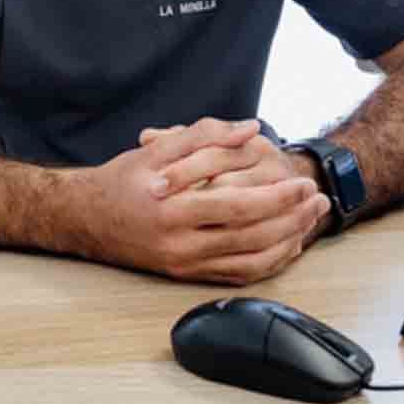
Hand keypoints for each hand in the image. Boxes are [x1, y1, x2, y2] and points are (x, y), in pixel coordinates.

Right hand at [75, 118, 329, 284]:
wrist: (87, 218)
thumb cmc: (122, 180)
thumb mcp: (156, 149)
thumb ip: (204, 134)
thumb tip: (249, 128)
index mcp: (171, 208)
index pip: (236, 205)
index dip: (275, 196)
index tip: (300, 181)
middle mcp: (180, 242)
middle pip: (251, 235)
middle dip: (291, 217)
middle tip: (316, 199)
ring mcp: (185, 263)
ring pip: (250, 259)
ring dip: (288, 240)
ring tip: (310, 219)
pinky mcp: (188, 275)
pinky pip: (239, 275)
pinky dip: (268, 262)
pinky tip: (286, 245)